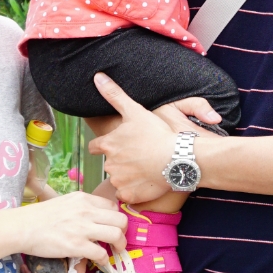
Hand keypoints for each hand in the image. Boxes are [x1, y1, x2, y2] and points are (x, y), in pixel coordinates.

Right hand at [18, 189, 125, 272]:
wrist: (22, 227)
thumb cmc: (39, 217)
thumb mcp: (63, 202)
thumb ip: (80, 207)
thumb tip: (92, 215)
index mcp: (83, 199)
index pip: (112, 207)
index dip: (115, 219)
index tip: (112, 227)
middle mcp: (86, 211)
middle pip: (120, 220)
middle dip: (123, 232)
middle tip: (118, 240)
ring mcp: (82, 228)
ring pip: (116, 235)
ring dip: (119, 245)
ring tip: (115, 251)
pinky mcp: (76, 245)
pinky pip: (101, 253)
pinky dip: (104, 259)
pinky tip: (100, 261)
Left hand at [90, 74, 185, 203]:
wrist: (177, 158)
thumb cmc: (157, 133)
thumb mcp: (134, 110)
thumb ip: (114, 94)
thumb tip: (97, 77)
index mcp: (108, 144)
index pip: (95, 147)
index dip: (104, 146)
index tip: (114, 146)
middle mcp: (110, 164)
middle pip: (109, 164)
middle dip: (119, 162)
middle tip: (138, 157)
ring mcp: (120, 181)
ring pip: (118, 180)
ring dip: (127, 177)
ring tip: (145, 169)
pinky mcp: (130, 195)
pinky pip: (127, 195)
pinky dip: (135, 191)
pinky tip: (147, 182)